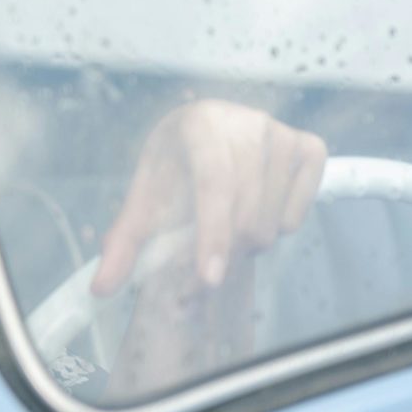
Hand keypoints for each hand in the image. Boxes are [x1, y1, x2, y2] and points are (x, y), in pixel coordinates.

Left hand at [94, 99, 326, 297]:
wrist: (208, 130)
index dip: (213, 234)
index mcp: (201, 126)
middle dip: (225, 251)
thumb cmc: (174, 166)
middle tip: (204, 255)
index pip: (214, 185)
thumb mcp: (145, 195)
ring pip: (273, 222)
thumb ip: (124, 241)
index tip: (209, 278)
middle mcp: (248, 123)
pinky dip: (277, 227)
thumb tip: (101, 288)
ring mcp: (284, 134)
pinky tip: (258, 208)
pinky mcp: (311, 149)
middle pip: (247, 214)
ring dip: (248, 242)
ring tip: (227, 222)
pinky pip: (298, 214)